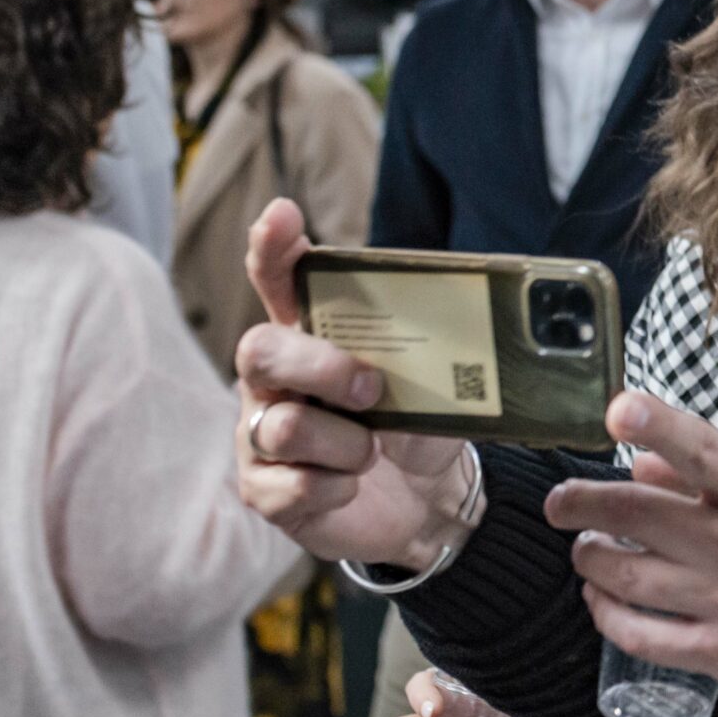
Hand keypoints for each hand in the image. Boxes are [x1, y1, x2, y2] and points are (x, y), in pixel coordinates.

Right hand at [232, 198, 476, 569]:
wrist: (426, 502)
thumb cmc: (418, 428)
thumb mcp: (431, 383)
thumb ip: (424, 352)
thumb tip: (459, 321)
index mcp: (311, 336)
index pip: (279, 280)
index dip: (273, 248)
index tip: (282, 214)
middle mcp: (273, 380)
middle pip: (260, 351)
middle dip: (319, 367)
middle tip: (371, 389)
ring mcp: (258, 433)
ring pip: (283, 427)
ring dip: (348, 446)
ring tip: (373, 454)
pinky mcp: (262, 489)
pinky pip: (291, 486)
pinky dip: (337, 489)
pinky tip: (351, 487)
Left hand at [547, 391, 717, 708]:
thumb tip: (645, 465)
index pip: (704, 450)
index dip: (658, 425)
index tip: (619, 409)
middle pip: (639, 518)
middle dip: (581, 504)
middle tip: (560, 503)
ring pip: (626, 577)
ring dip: (590, 559)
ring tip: (586, 549)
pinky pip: (639, 634)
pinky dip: (607, 614)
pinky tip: (602, 600)